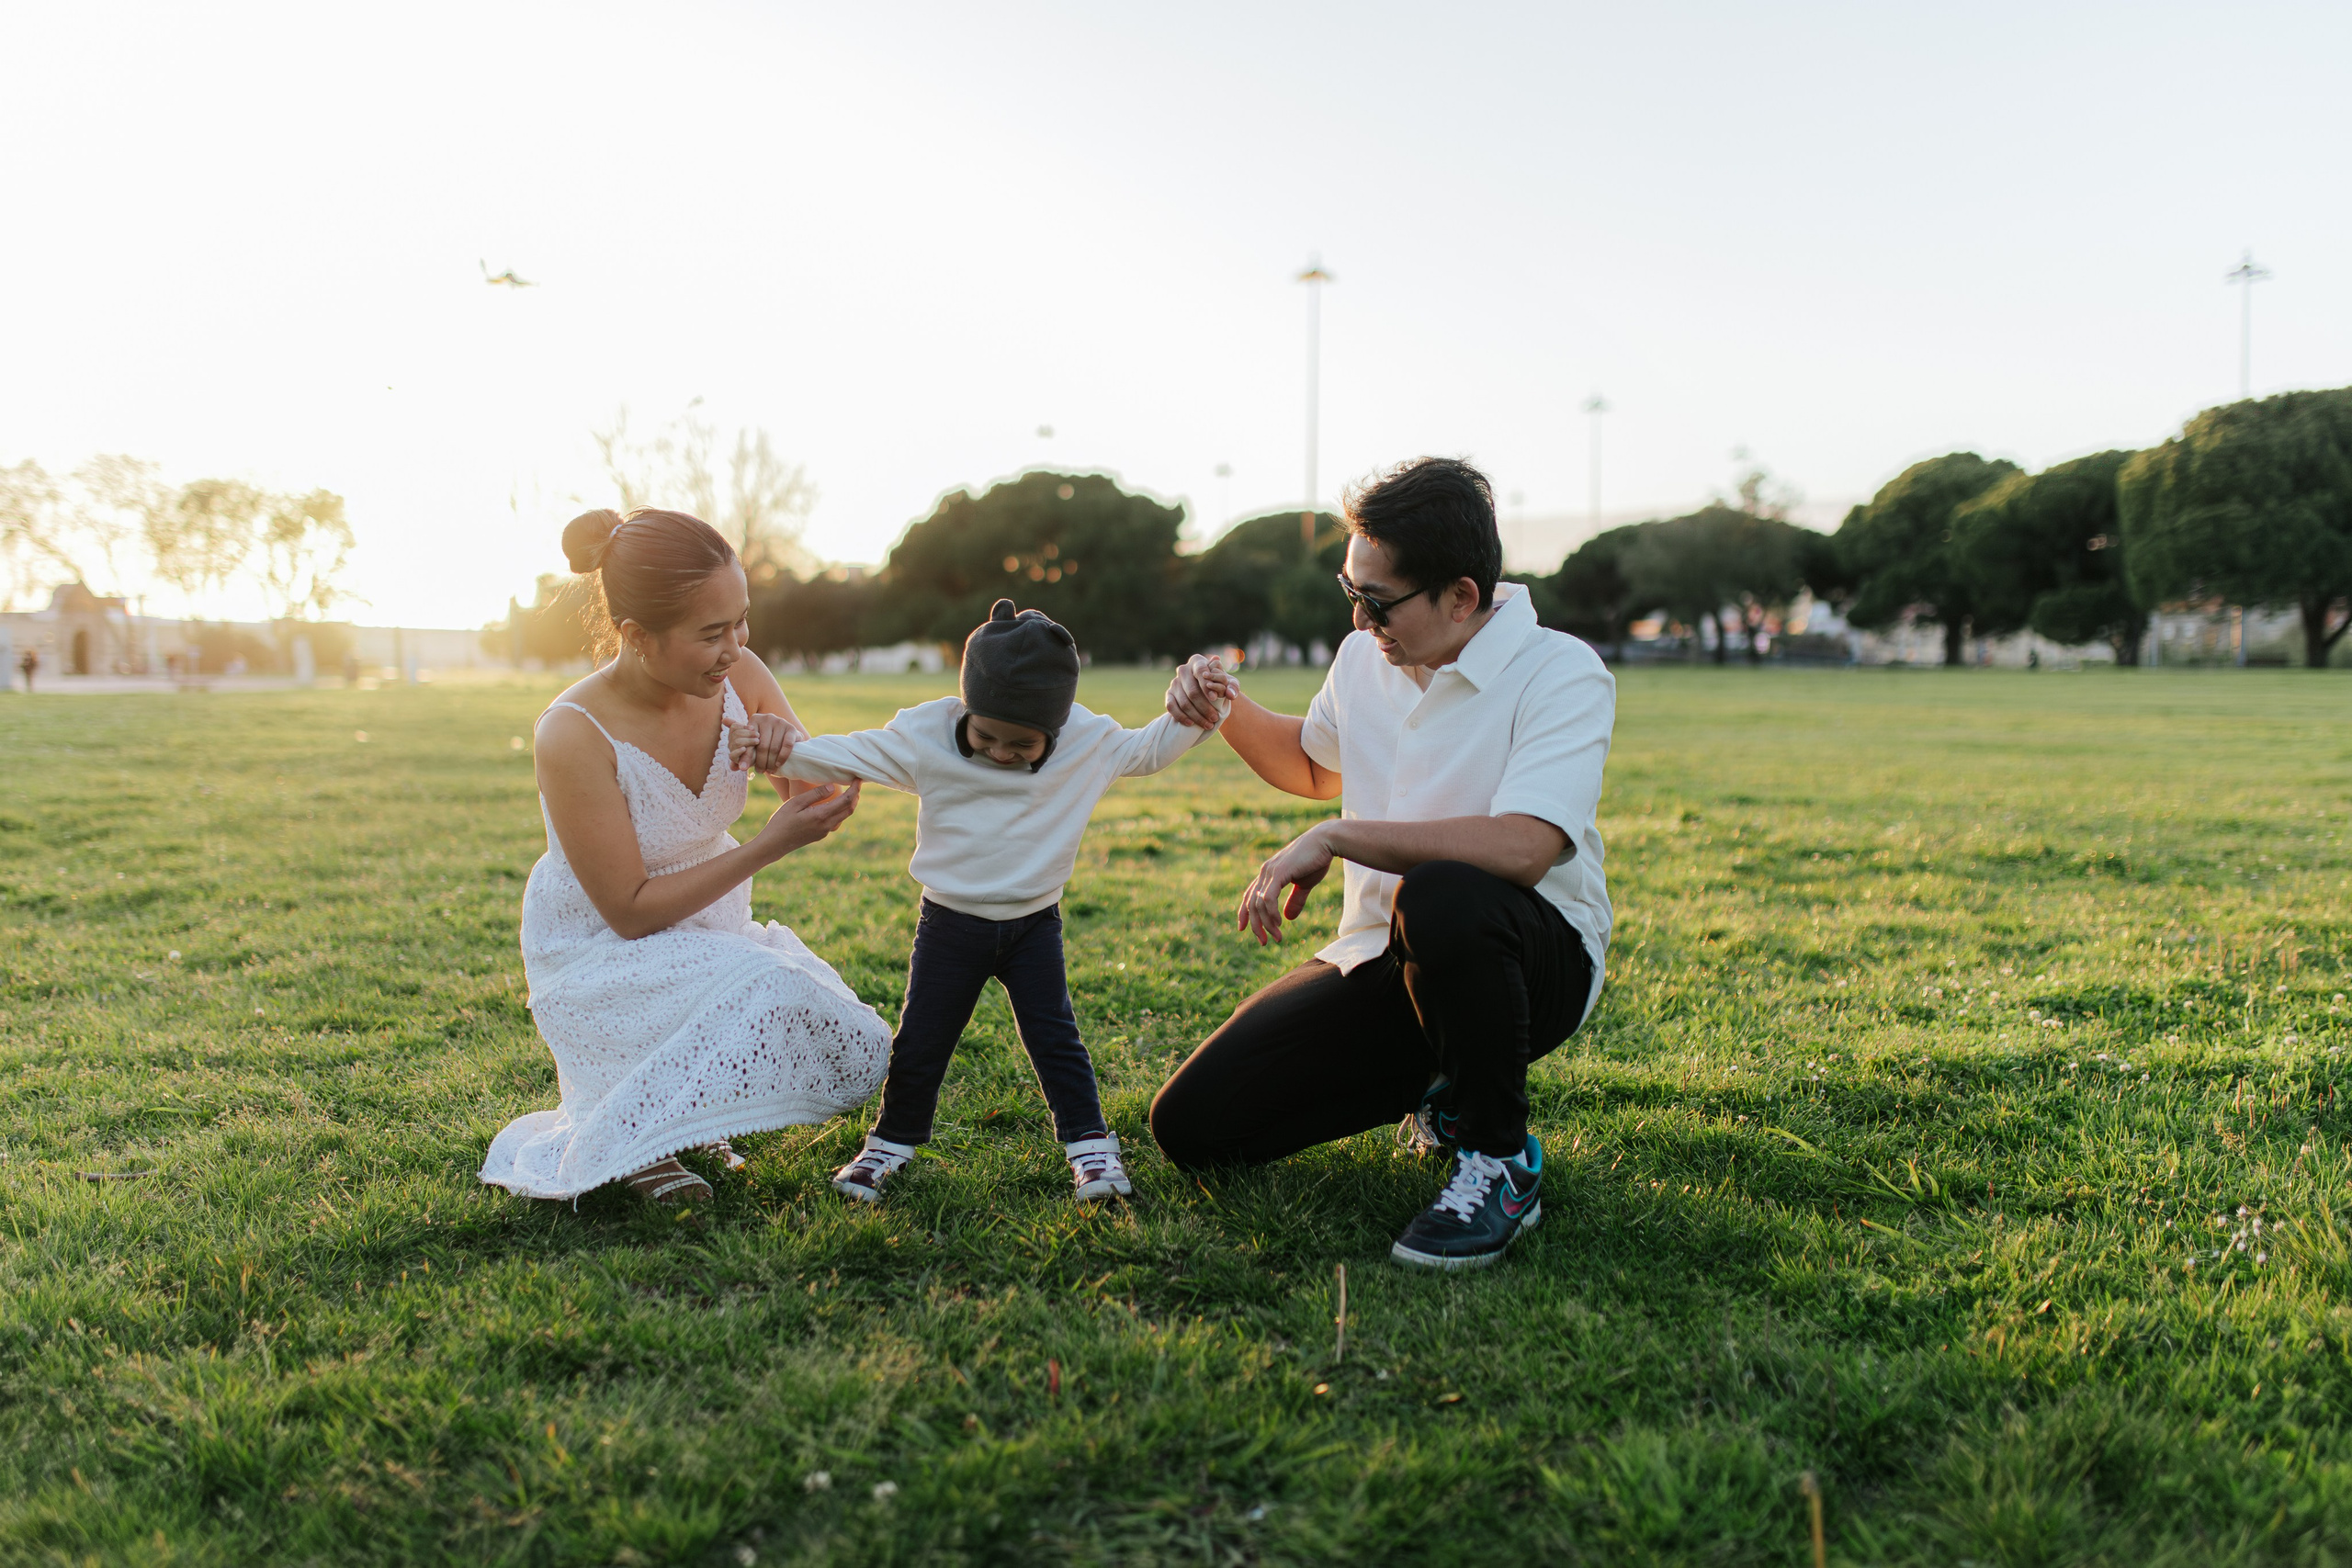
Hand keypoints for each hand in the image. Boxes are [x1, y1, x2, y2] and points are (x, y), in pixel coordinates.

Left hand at [728, 713, 804, 773]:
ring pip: (774, 747)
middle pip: (762, 745)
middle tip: (759, 771)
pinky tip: (778, 764)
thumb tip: (732, 767)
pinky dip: (782, 757)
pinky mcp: (791, 728)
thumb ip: (741, 754)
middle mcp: (767, 718)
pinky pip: (786, 745)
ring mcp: (780, 722)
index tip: (744, 768)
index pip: (748, 740)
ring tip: (769, 770)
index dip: (746, 755)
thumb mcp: (752, 745)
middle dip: (760, 761)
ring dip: (771, 762)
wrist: (787, 739)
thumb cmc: (766, 742)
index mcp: (755, 719)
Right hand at [753, 780, 860, 856]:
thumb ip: (815, 794)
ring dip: (849, 804)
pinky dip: (840, 810)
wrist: (774, 844)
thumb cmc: (781, 821)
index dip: (855, 789)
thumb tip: (833, 786)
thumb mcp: (795, 803)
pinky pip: (835, 821)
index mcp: (822, 816)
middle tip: (856, 783)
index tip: (858, 778)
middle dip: (855, 796)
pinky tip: (835, 803)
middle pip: (849, 809)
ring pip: (844, 816)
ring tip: (849, 791)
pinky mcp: (820, 835)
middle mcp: (827, 825)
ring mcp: (824, 832)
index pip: (846, 801)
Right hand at [1166, 653, 1234, 728]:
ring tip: (1208, 724)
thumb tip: (1230, 694)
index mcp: (1197, 661)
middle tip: (1215, 717)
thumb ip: (1233, 687)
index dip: (1207, 685)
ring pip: (1183, 702)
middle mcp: (1183, 670)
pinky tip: (1190, 724)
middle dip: (1204, 707)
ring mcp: (1174, 682)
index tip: (1215, 698)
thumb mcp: (1230, 683)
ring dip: (1196, 715)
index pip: (1201, 671)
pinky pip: (1171, 706)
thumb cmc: (1220, 684)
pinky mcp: (1169, 694)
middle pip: (1192, 691)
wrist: (1208, 691)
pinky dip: (1180, 716)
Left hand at [1236, 823, 1333, 944]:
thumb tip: (1288, 918)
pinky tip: (1279, 923)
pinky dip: (1271, 913)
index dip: (1244, 913)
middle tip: (1264, 942)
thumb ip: (1295, 900)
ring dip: (1266, 924)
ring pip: (1258, 904)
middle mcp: (1265, 872)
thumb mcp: (1305, 884)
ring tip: (1277, 937)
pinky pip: (1268, 898)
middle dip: (1256, 926)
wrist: (1326, 841)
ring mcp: (1270, 872)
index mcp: (1268, 874)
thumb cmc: (1316, 860)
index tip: (1242, 929)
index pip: (1249, 896)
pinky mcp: (1279, 873)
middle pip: (1251, 904)